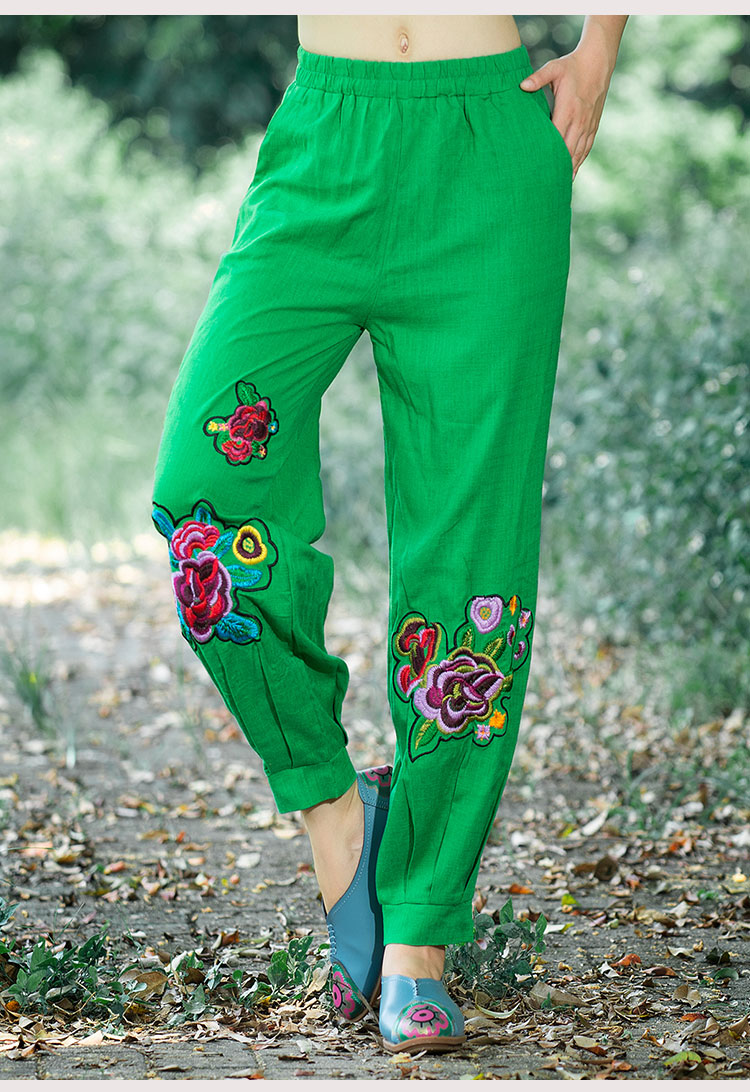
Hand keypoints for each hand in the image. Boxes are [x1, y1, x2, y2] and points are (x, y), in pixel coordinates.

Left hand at [519, 48, 612, 180]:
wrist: (598, 61)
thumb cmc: (572, 65)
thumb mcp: (554, 68)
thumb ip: (538, 78)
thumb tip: (522, 85)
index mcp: (568, 110)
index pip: (556, 138)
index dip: (548, 155)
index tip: (538, 169)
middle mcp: (579, 121)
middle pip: (568, 151)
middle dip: (558, 168)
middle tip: (546, 186)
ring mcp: (588, 124)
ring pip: (578, 152)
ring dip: (570, 169)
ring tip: (560, 186)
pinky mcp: (594, 125)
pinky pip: (587, 147)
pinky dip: (580, 161)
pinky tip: (573, 172)